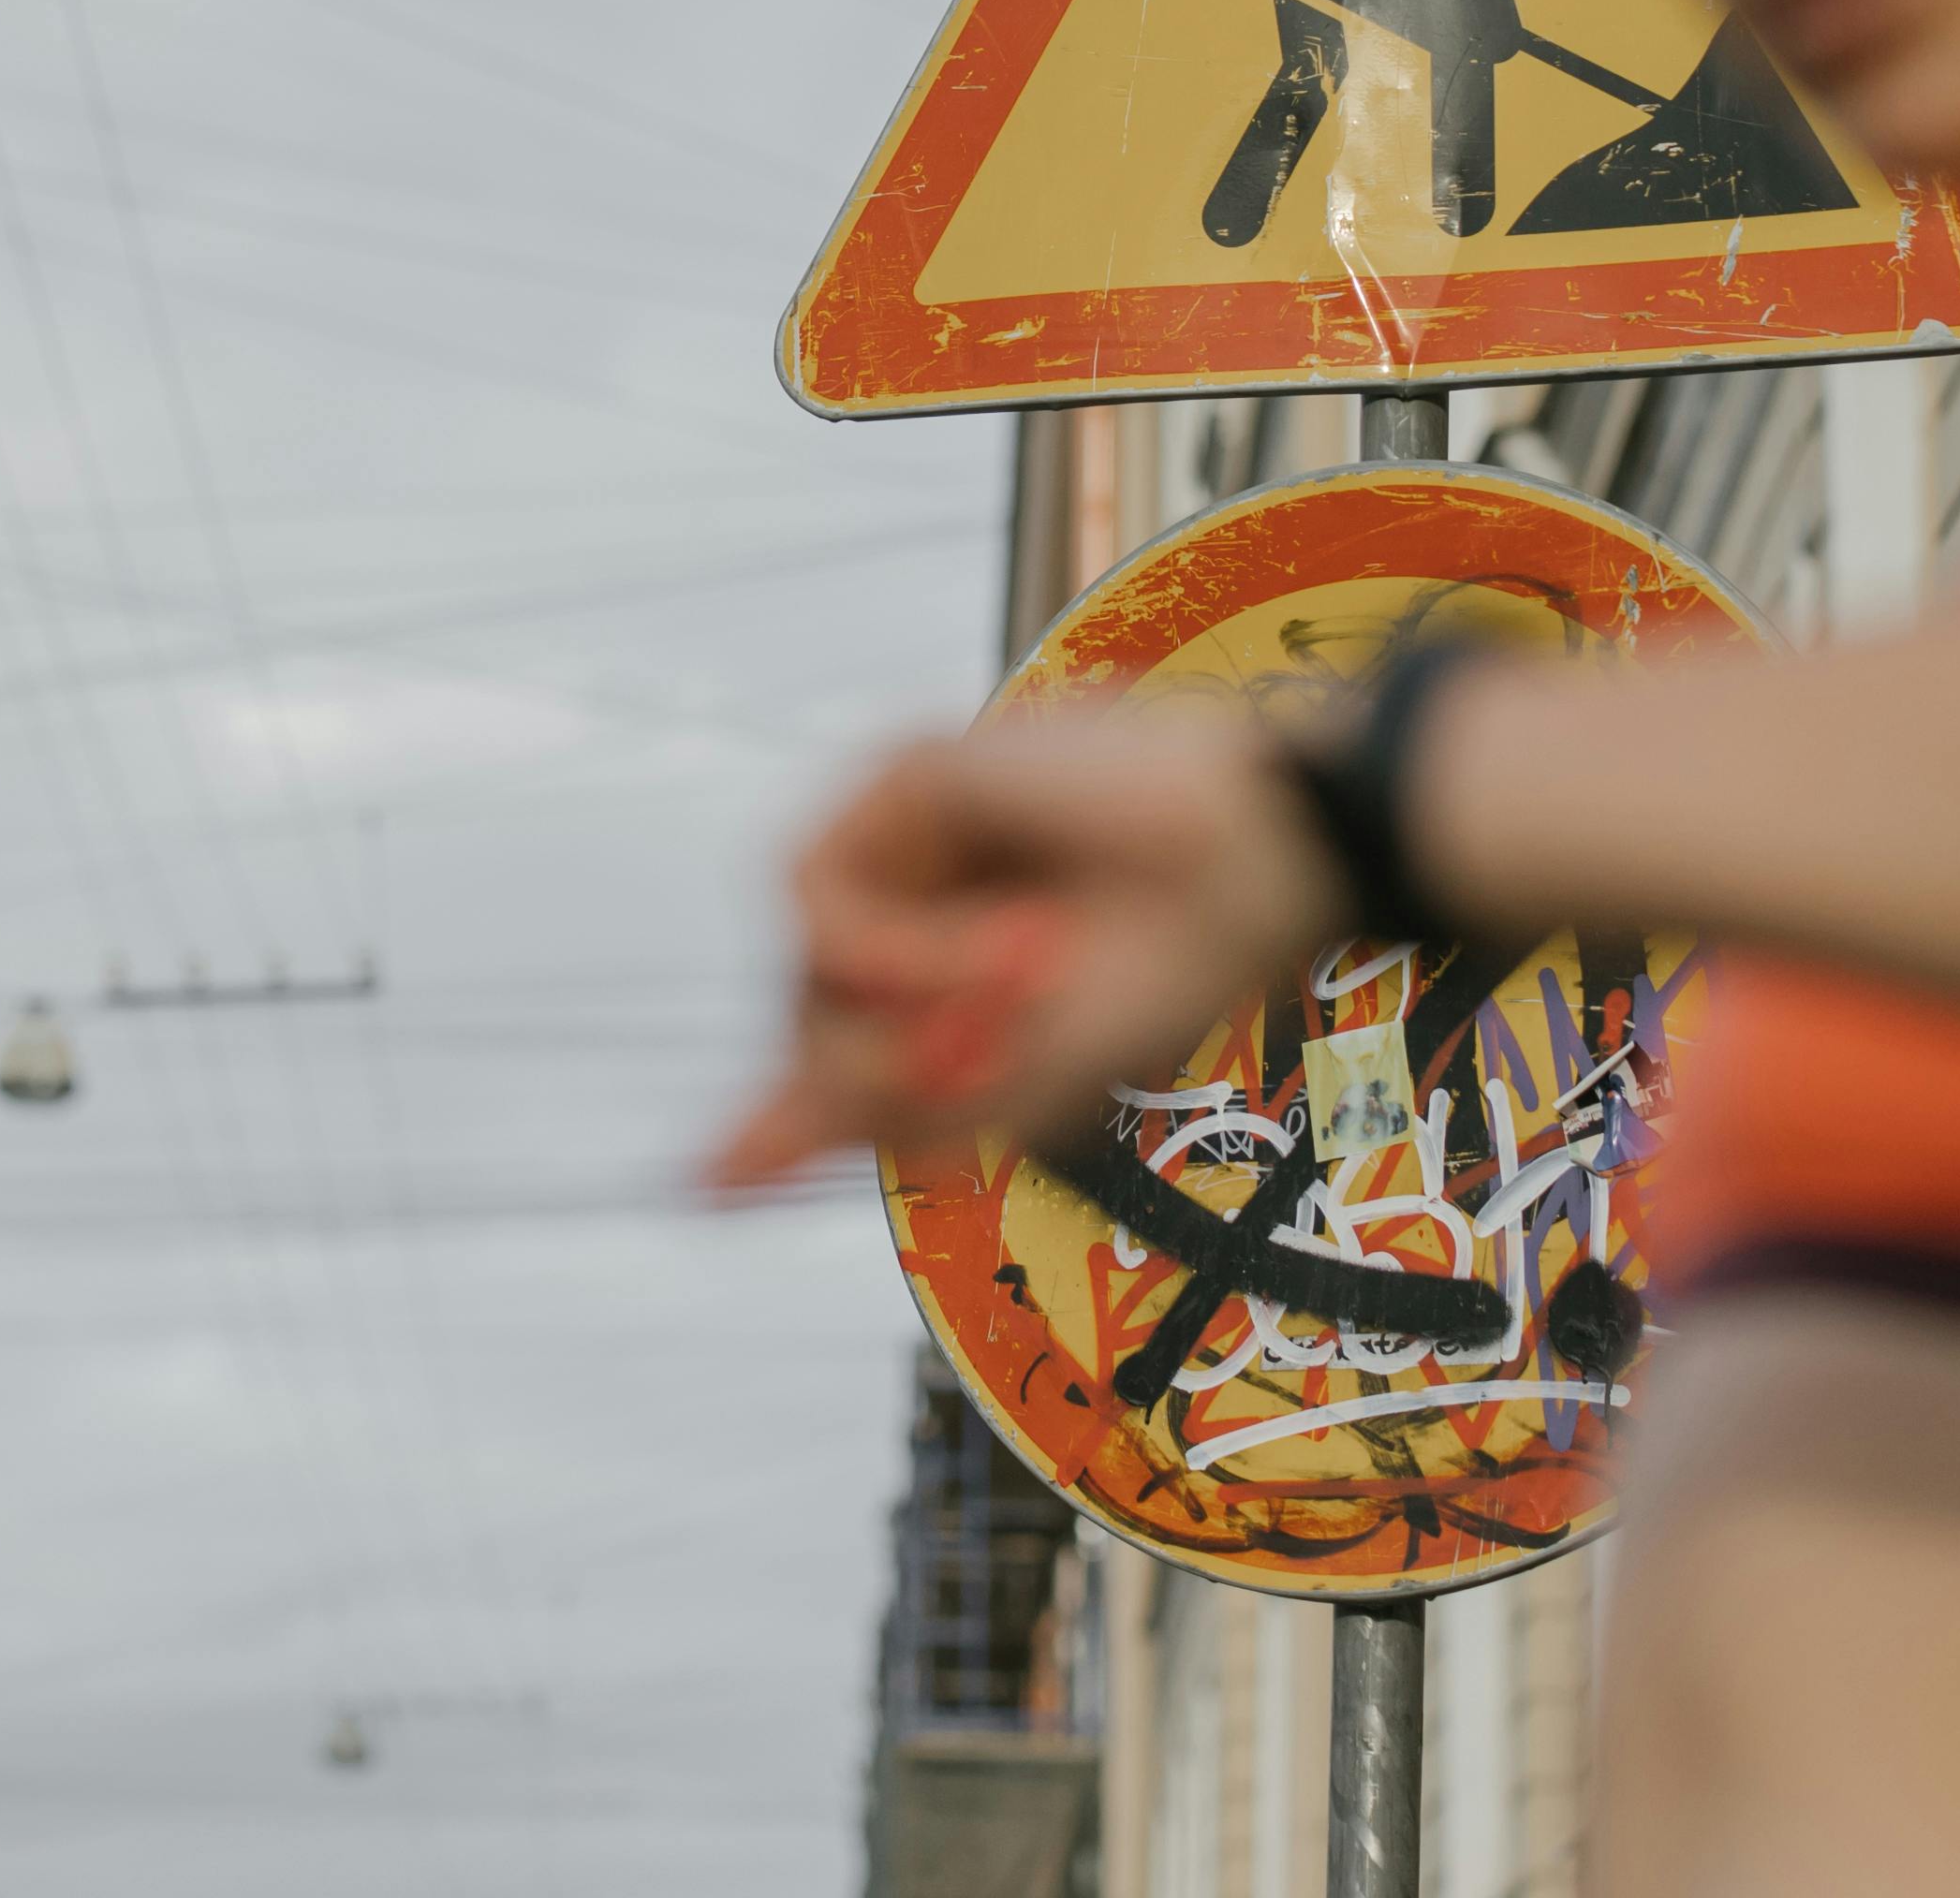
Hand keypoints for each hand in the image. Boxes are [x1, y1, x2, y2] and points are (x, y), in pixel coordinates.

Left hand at [704, 702, 1348, 1188]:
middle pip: (803, 1019)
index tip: (707, 1185)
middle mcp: (904, 901)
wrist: (1256, 865)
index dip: (779, 1118)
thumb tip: (703, 1181)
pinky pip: (814, 896)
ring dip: (899, 1013)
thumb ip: (858, 1116)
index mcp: (935, 974)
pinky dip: (891, 950)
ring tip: (1026, 987)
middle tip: (1001, 1061)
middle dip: (881, 1072)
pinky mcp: (899, 775)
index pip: (819, 1051)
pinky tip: (995, 946)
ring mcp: (897, 840)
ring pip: (800, 969)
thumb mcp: (1006, 1081)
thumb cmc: (1163, 971)